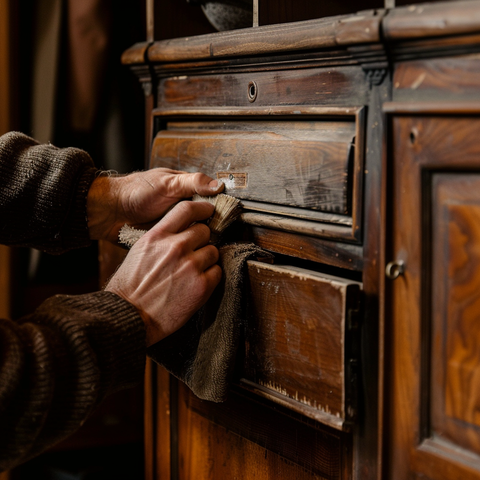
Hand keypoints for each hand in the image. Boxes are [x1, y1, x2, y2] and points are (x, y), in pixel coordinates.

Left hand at [87, 168, 223, 242]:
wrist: (110, 212)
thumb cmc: (136, 191)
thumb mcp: (167, 183)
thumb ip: (193, 182)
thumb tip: (219, 185)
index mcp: (187, 192)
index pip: (212, 201)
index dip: (221, 210)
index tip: (227, 219)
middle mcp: (184, 210)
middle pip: (207, 221)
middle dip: (211, 229)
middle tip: (216, 237)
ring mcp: (176, 226)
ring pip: (196, 236)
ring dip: (199, 242)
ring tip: (205, 247)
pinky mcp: (168, 241)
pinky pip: (182, 246)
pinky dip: (186, 249)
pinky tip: (190, 253)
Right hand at [105, 201, 221, 345]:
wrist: (129, 316)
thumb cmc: (130, 286)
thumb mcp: (140, 251)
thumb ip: (162, 237)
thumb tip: (182, 230)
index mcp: (158, 236)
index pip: (187, 209)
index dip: (202, 208)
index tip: (208, 211)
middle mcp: (176, 247)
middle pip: (204, 231)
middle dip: (201, 240)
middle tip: (193, 252)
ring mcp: (191, 266)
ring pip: (213, 251)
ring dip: (206, 259)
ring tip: (192, 271)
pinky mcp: (202, 285)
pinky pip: (217, 272)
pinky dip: (210, 277)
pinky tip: (196, 284)